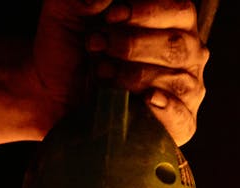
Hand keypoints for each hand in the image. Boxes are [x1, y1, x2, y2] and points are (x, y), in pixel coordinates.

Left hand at [33, 0, 207, 145]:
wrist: (53, 97)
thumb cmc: (70, 50)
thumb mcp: (69, 13)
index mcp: (173, 20)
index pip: (179, 9)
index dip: (146, 12)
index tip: (111, 16)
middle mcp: (186, 53)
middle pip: (177, 45)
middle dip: (132, 46)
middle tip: (99, 46)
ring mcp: (185, 90)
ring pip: (176, 81)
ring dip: (134, 76)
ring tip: (103, 73)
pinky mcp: (177, 124)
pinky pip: (181, 118)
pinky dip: (166, 110)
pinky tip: (148, 99)